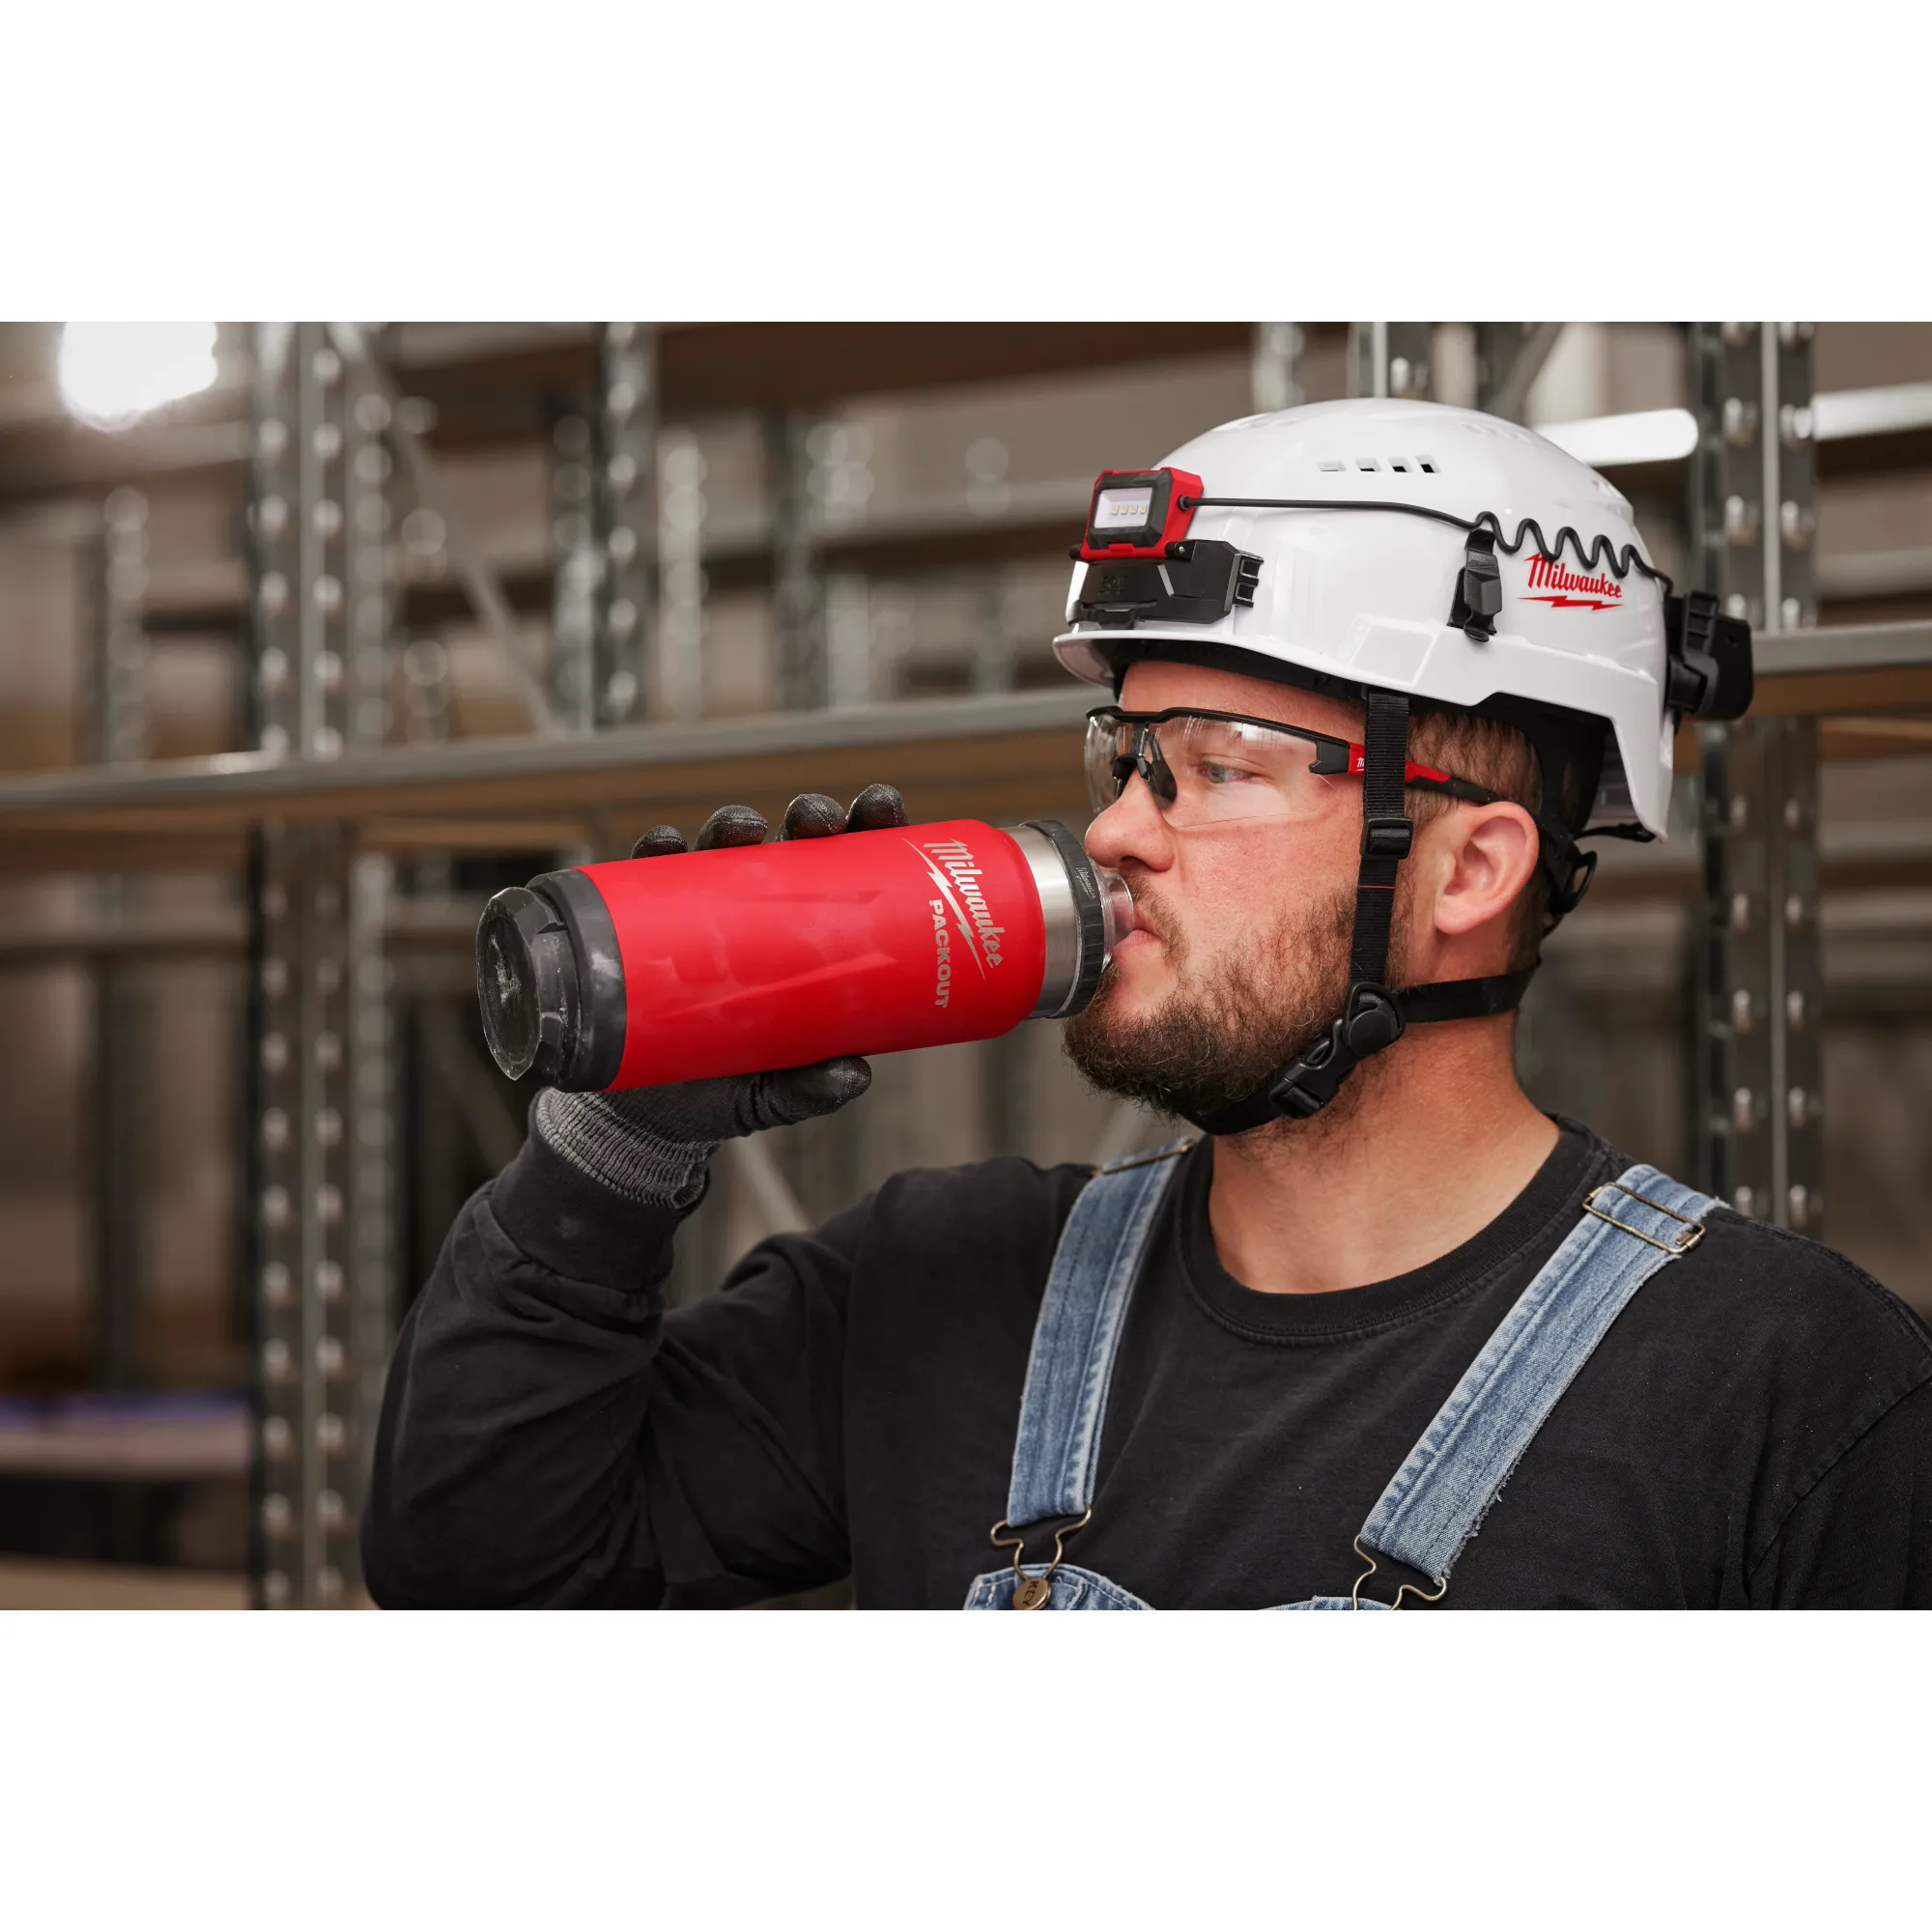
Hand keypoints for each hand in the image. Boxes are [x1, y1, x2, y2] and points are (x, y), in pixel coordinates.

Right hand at [529, 785, 908, 1206]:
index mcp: (812, 933)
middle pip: (792, 843)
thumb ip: (812, 1088)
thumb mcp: (776, 1093)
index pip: (850, 869)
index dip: (868, 828)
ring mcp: (703, 911)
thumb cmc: (732, 1086)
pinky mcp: (646, 925)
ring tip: (741, 826)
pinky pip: (648, 878)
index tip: (881, 807)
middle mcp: (761, 910)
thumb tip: (853, 1075)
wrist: (652, 1114)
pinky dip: (655, 854)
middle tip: (818, 819)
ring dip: (733, 823)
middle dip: (808, 816)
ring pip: (722, 848)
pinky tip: (664, 845)